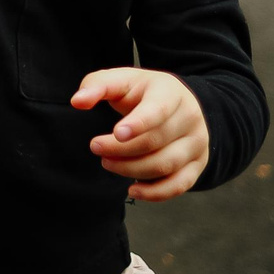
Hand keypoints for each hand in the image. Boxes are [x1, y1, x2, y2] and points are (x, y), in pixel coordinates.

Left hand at [73, 68, 207, 201]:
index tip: (116, 133)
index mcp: (170, 93)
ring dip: (131, 169)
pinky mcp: (197, 165)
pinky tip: (132, 189)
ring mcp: (196, 143)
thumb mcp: (122, 80)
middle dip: (121, 149)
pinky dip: (155, 193)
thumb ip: (97, 85)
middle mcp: (189, 118)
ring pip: (165, 165)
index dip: (138, 123)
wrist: (180, 103)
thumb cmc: (143, 92)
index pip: (157, 111)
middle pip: (155, 142)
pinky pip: (178, 185)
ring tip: (107, 162)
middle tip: (95, 146)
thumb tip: (77, 102)